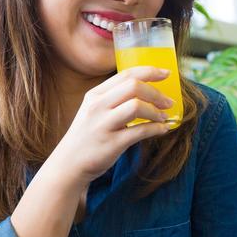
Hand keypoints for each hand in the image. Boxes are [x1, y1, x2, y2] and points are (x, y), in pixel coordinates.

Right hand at [50, 66, 173, 185]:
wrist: (68, 165)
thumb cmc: (87, 136)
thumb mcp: (94, 111)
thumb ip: (115, 99)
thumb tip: (147, 90)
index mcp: (95, 94)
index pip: (126, 74)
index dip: (150, 71)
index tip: (166, 73)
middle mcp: (97, 106)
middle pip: (134, 86)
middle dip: (156, 93)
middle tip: (168, 102)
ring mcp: (103, 124)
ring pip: (136, 106)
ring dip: (156, 111)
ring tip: (163, 117)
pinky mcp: (111, 143)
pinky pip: (140, 131)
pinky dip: (156, 129)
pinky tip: (163, 130)